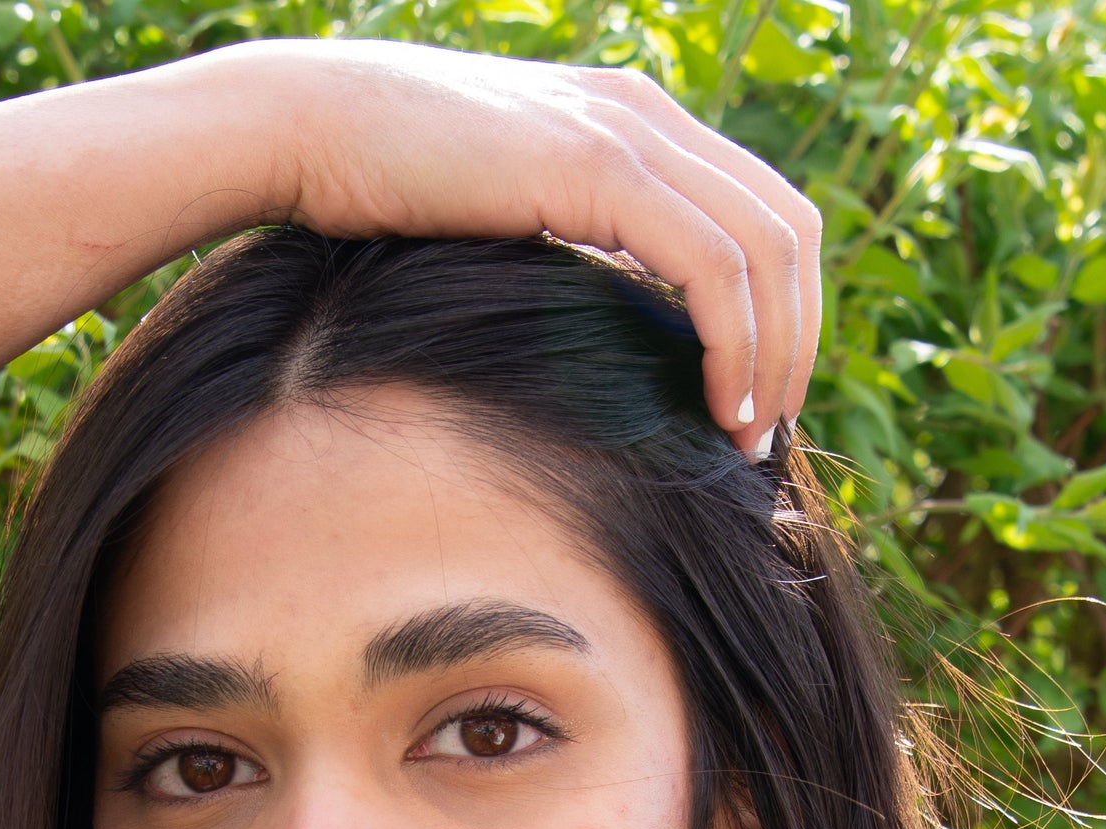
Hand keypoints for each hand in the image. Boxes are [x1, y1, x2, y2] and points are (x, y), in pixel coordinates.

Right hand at [194, 39, 820, 454]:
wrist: (307, 126)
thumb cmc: (382, 190)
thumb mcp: (504, 216)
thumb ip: (567, 246)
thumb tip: (600, 328)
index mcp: (635, 121)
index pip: (761, 212)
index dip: (784, 312)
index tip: (755, 399)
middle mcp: (649, 114)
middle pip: (788, 229)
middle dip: (798, 340)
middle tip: (767, 433)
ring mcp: (629, 132)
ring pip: (767, 249)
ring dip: (775, 356)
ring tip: (746, 437)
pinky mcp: (598, 167)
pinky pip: (712, 266)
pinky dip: (734, 342)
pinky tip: (717, 406)